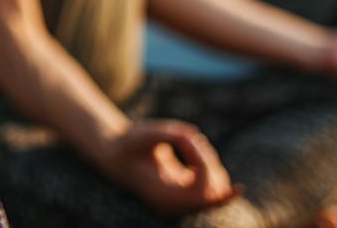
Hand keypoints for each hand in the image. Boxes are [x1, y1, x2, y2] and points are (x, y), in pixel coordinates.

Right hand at [100, 120, 241, 217]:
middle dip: (207, 160)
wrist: (118, 156)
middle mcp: (175, 205)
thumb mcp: (143, 133)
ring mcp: (184, 202)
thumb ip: (168, 132)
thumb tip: (193, 134)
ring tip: (186, 143)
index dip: (204, 162)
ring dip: (209, 161)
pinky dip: (210, 164)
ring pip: (219, 189)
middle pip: (214, 191)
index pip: (201, 190)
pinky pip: (215, 186)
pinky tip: (192, 149)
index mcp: (163, 195)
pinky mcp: (189, 194)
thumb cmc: (129, 144)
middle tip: (186, 138)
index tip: (188, 139)